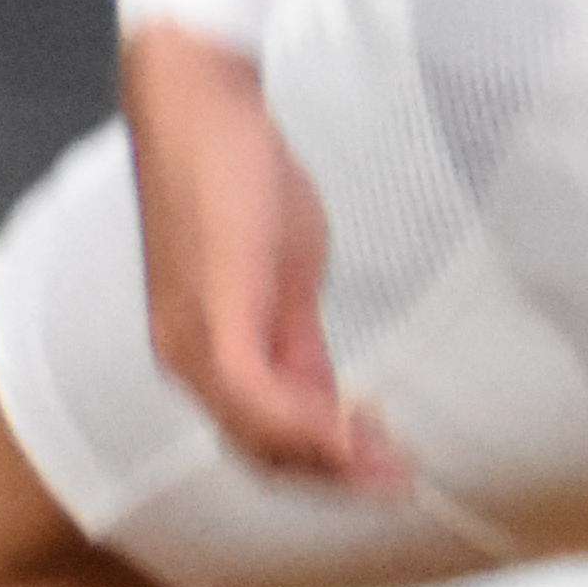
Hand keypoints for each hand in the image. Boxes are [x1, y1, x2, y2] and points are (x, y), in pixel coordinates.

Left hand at [118, 28, 399, 488]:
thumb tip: (330, 404)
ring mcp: (192, 341)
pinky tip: (357, 430)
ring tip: (395, 467)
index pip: (260, 442)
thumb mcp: (281, 279)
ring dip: (333, 462)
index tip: (385, 468)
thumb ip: (295, 344)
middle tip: (403, 479)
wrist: (201, 107)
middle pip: (263, 454)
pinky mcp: (213, 315)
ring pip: (261, 438)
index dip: (322, 467)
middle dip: (337, 478)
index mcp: (200, 355)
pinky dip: (309, 426)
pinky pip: (257, 397)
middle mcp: (184, 360)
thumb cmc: (239, 182)